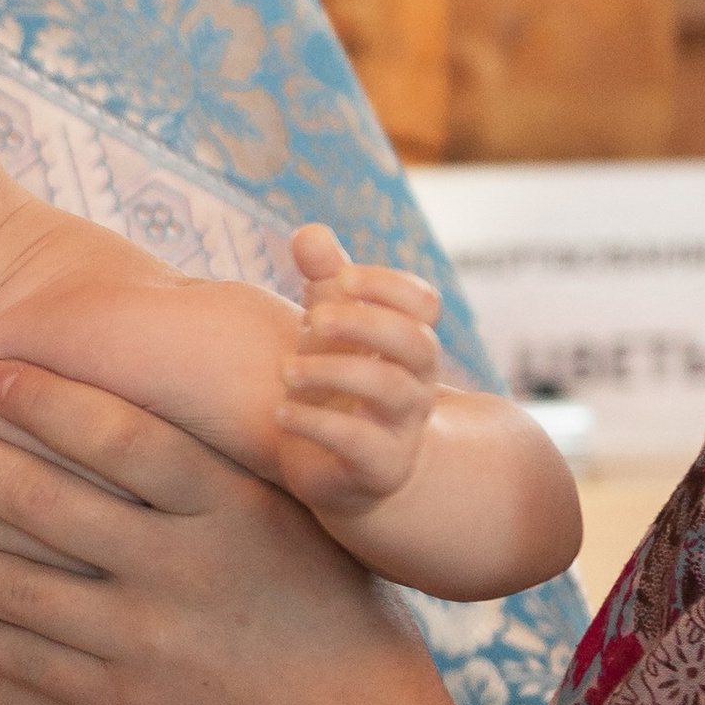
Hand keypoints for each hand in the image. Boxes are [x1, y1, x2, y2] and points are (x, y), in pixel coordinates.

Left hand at [0, 362, 481, 704]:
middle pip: (47, 501)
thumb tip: (157, 407)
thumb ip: (230, 474)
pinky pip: (28, 662)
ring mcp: (150, 640)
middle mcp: (183, 567)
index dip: (51, 398)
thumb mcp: (301, 526)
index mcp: (234, 508)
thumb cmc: (342, 626)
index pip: (122, 434)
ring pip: (18, 585)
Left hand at [278, 222, 444, 523]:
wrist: (348, 472)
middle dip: (365, 322)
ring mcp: (402, 428)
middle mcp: (416, 383)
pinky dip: (316, 424)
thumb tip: (310, 232)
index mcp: (407, 343)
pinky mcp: (378, 467)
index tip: (340, 277)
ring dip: (332, 371)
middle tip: (313, 319)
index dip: (387, 284)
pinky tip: (281, 413)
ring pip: (390, 390)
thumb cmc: (339, 385)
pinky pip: (360, 442)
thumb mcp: (330, 327)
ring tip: (285, 371)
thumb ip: (323, 278)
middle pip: (416, 342)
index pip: (424, 303)